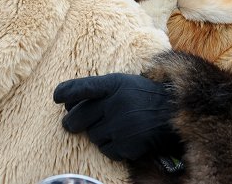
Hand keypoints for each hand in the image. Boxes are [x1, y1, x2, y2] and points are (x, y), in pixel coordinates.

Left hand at [53, 73, 179, 160]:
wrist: (175, 112)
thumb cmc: (143, 96)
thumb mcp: (123, 82)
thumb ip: (99, 90)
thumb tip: (68, 105)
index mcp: (114, 84)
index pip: (81, 88)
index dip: (65, 92)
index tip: (56, 97)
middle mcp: (116, 103)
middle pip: (77, 118)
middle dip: (72, 122)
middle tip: (71, 124)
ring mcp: (122, 125)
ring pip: (92, 136)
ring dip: (97, 134)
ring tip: (112, 127)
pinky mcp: (128, 144)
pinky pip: (106, 150)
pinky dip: (110, 147)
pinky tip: (121, 138)